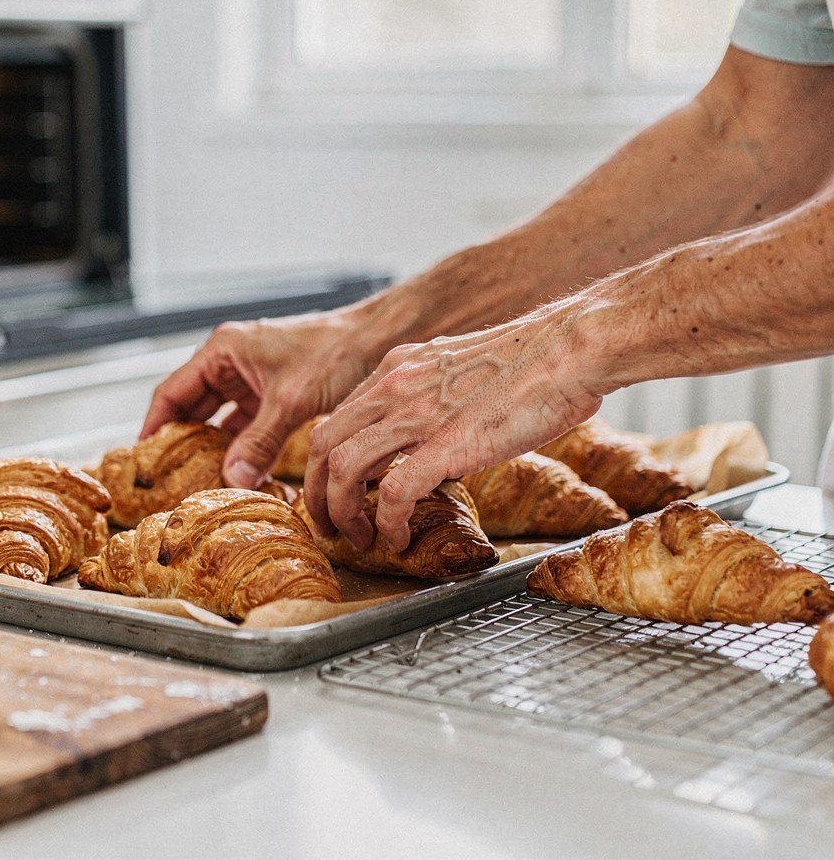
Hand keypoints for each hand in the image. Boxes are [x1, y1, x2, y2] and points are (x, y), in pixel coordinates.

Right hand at [141, 309, 380, 487]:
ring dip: (213, 450)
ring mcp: (252, 380)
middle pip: (191, 409)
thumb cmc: (334, 351)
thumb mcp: (291, 399)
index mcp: (222, 351)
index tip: (142, 461)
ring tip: (199, 484)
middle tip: (169, 482)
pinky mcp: (273, 396)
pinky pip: (246, 427)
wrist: (378, 340)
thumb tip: (232, 479)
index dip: (154, 427)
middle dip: (182, 444)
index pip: (172, 393)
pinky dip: (241, 450)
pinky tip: (239, 475)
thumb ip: (260, 441)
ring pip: (220, 421)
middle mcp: (231, 363)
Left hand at [302, 308, 603, 551]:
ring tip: (359, 538)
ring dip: (343, 512)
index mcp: (396, 369)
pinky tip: (398, 539)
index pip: (336, 418)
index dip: (324, 461)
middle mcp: (394, 387)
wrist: (570, 349)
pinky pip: (394, 493)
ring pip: (344, 469)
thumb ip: (434, 401)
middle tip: (329, 523)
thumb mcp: (459, 370)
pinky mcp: (447, 443)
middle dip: (317, 492)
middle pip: (321, 444)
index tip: (333, 490)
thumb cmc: (533, 362)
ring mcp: (417, 414)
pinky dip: (388, 523)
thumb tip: (434, 446)